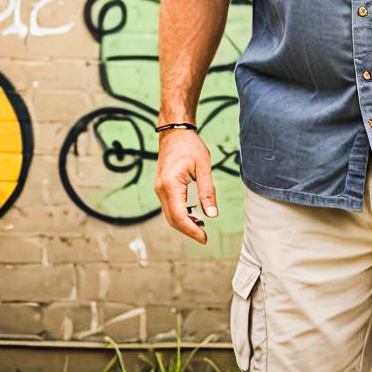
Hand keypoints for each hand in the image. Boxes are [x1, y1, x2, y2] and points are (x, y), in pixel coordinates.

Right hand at [154, 129, 218, 243]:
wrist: (174, 132)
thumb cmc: (190, 146)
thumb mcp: (203, 167)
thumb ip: (207, 192)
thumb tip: (212, 215)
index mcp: (171, 185)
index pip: (180, 216)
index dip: (192, 231)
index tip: (205, 238)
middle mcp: (161, 190)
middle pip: (172, 219)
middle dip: (188, 230)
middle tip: (205, 236)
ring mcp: (159, 189)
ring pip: (169, 215)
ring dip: (184, 223)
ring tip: (201, 226)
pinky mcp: (161, 188)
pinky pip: (169, 207)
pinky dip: (180, 215)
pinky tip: (194, 215)